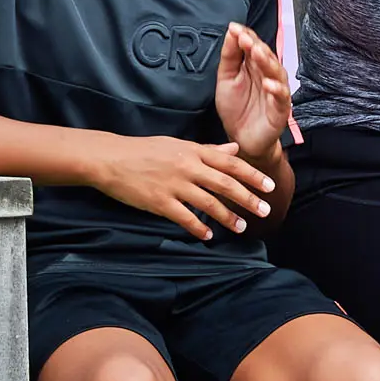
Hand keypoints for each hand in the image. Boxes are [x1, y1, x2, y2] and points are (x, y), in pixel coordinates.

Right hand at [93, 136, 274, 240]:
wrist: (110, 158)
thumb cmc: (144, 150)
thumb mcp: (178, 145)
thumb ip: (207, 150)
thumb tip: (234, 150)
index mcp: (193, 151)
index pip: (230, 164)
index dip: (252, 175)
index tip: (269, 186)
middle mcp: (188, 167)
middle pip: (225, 184)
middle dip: (248, 199)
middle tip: (264, 212)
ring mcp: (174, 185)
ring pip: (208, 203)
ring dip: (227, 217)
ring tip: (241, 228)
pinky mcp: (159, 202)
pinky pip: (184, 218)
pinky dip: (199, 228)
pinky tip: (209, 235)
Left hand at [212, 21, 292, 168]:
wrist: (241, 139)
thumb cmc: (236, 108)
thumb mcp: (226, 78)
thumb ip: (230, 56)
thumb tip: (232, 30)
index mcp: (254, 65)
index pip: (253, 44)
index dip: (245, 36)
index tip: (234, 28)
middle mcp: (267, 74)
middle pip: (266, 55)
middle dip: (256, 46)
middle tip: (245, 38)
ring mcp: (276, 90)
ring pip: (276, 72)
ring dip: (267, 62)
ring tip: (258, 53)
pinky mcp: (280, 108)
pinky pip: (281, 97)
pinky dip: (276, 89)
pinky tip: (268, 84)